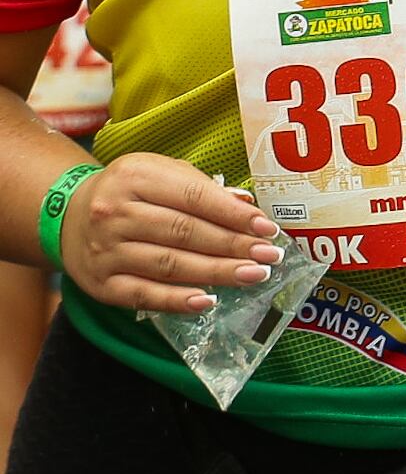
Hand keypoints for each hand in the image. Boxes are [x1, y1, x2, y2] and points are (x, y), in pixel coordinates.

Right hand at [53, 154, 282, 315]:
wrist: (68, 216)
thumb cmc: (128, 192)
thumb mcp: (159, 173)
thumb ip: (201, 186)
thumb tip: (246, 203)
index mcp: (135, 178)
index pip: (193, 197)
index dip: (233, 214)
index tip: (266, 228)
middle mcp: (115, 214)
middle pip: (184, 233)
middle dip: (233, 246)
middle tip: (269, 256)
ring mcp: (105, 251)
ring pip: (169, 265)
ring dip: (216, 273)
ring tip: (254, 275)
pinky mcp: (100, 284)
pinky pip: (143, 296)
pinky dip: (177, 301)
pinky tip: (207, 301)